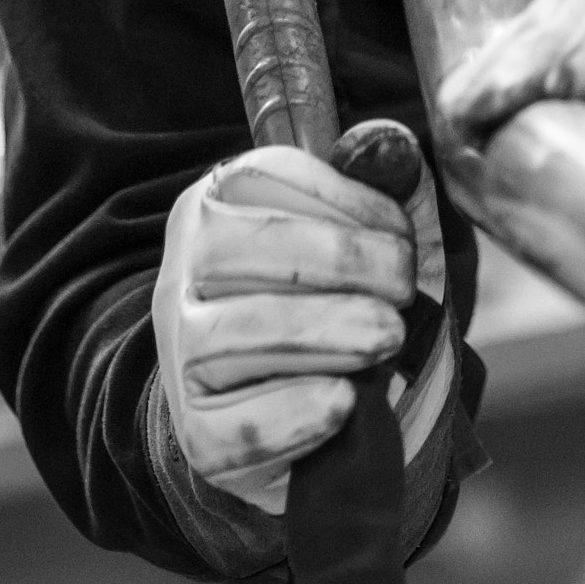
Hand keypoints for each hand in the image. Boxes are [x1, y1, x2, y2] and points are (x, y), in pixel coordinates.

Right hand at [152, 144, 444, 513]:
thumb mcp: (362, 235)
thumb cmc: (334, 299)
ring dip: (321, 334)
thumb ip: (382, 189)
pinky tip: (344, 403)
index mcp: (217, 205)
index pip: (260, 178)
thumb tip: (392, 147)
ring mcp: (181, 358)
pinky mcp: (198, 436)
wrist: (290, 403)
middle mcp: (183, 275)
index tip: (401, 232)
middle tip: (403, 288)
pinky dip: (292, 415)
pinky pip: (229, 429)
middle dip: (335, 261)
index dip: (340, 198)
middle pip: (233, 250)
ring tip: (387, 338)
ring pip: (224, 338)